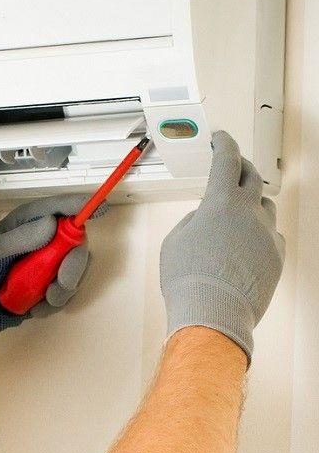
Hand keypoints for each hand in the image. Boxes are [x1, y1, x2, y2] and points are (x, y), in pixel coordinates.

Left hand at [0, 192, 107, 362]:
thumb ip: (20, 239)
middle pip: (76, 242)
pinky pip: (67, 294)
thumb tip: (52, 224)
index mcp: (26, 223)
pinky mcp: (51, 286)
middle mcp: (42, 240)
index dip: (79, 206)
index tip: (99, 208)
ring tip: (42, 300)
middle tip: (62, 282)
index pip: (57, 208)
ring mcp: (49, 264)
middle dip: (74, 264)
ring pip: (77, 270)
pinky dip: (54, 304)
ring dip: (64, 289)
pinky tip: (34, 309)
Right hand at [160, 130, 284, 364]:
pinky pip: (271, 235)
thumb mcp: (174, 242)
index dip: (223, 144)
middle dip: (240, 168)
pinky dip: (259, 233)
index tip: (220, 138)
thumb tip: (205, 219)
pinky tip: (245, 245)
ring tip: (237, 214)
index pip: (226, 161)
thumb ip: (193, 221)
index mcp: (220, 204)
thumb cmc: (188, 280)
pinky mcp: (277, 255)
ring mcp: (267, 234)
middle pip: (251, 177)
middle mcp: (249, 213)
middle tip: (232, 167)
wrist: (213, 313)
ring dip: (252, 203)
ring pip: (265, 206)